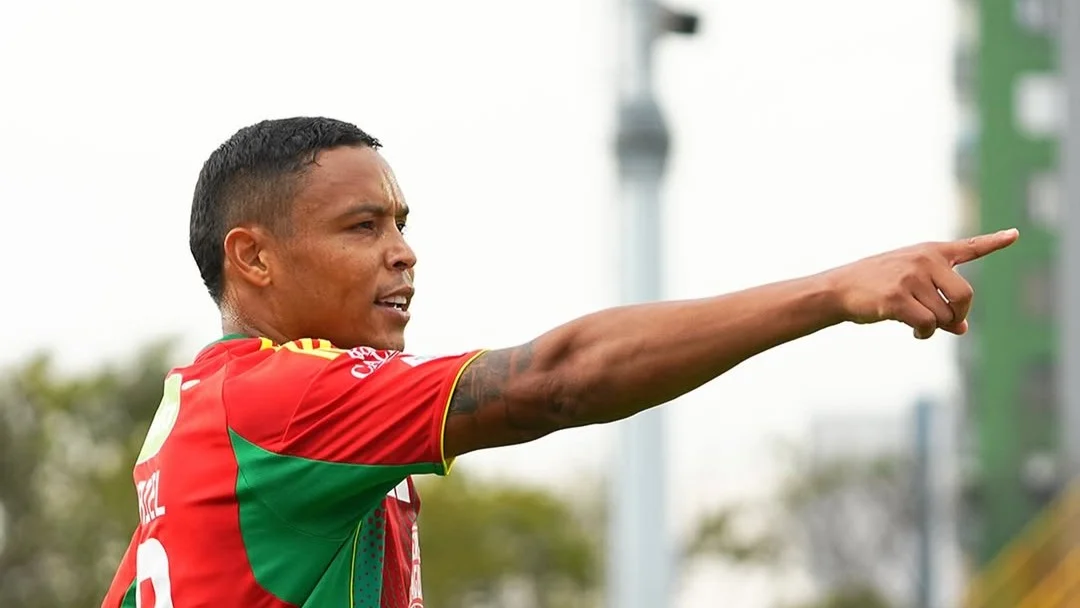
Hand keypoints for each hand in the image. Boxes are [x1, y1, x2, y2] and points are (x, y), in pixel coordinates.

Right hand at [825, 229, 1019, 338]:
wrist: (838, 289)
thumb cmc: (876, 286)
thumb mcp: (910, 285)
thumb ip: (940, 300)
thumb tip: (962, 329)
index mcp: (930, 252)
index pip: (969, 247)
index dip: (994, 242)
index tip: (1015, 235)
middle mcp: (924, 260)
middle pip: (965, 296)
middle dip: (959, 315)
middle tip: (949, 322)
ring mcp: (910, 278)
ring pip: (944, 315)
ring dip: (935, 327)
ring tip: (918, 325)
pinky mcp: (898, 298)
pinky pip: (927, 324)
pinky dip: (924, 334)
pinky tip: (914, 332)